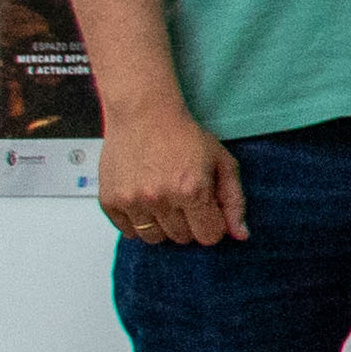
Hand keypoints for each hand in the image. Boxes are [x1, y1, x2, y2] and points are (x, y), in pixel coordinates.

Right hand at [97, 100, 245, 246]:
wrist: (142, 113)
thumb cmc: (184, 135)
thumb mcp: (222, 162)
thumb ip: (234, 201)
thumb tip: (240, 236)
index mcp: (191, 190)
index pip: (208, 236)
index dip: (211, 223)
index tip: (207, 208)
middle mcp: (159, 198)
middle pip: (182, 238)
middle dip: (188, 222)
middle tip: (183, 197)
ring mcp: (131, 201)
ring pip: (154, 238)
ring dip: (162, 225)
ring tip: (163, 198)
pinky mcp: (110, 201)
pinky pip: (128, 232)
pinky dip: (138, 222)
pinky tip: (144, 199)